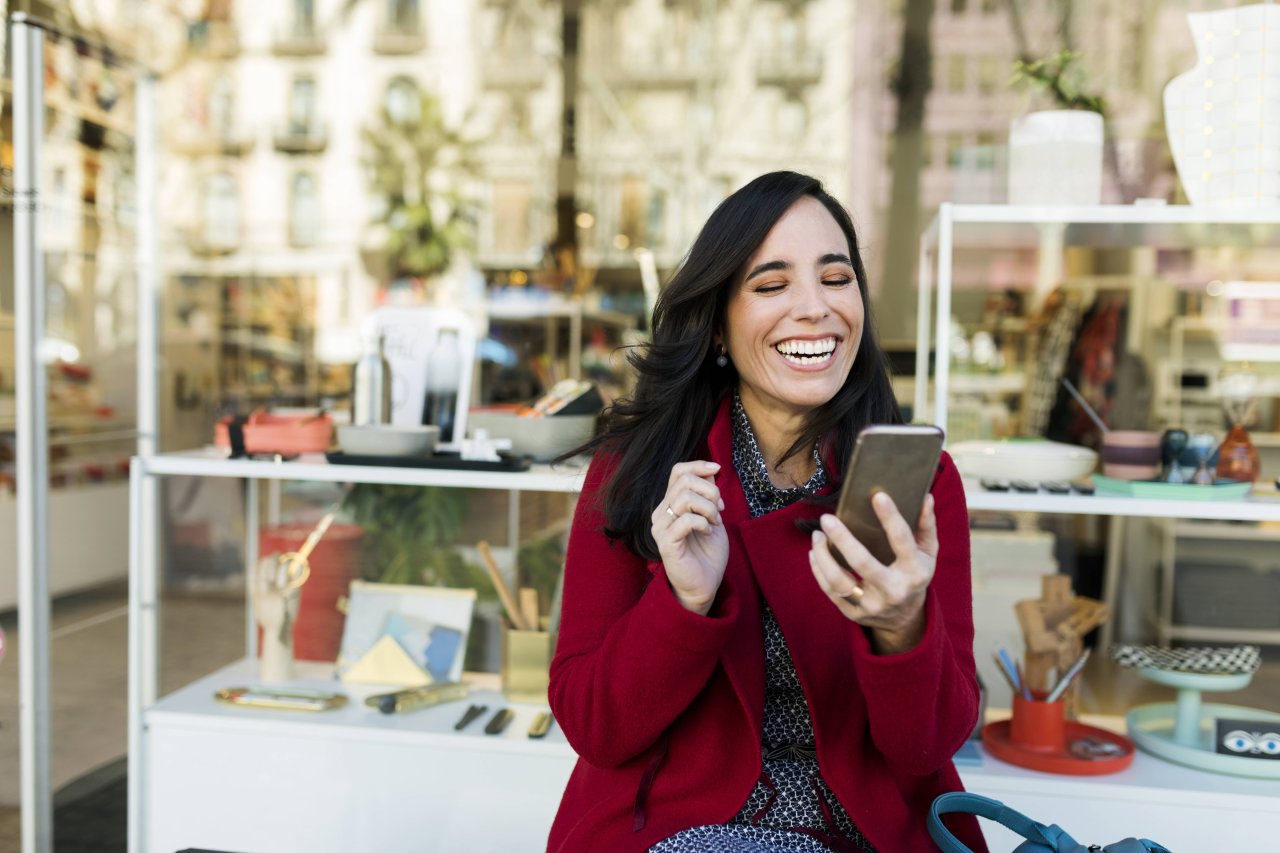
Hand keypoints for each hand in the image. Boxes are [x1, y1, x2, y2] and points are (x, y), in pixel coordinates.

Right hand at [650, 461, 728, 614]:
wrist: (704, 584)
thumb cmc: (707, 553)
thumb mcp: (712, 517)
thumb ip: (708, 495)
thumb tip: (711, 470)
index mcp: (670, 503)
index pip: (678, 471)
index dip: (698, 465)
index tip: (718, 469)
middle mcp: (661, 512)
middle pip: (684, 480)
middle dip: (710, 490)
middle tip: (720, 510)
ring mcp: (661, 527)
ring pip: (685, 498)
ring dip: (708, 508)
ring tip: (715, 522)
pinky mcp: (666, 542)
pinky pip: (686, 520)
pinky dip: (703, 523)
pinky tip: (708, 532)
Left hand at [807, 492, 937, 653]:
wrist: (904, 618)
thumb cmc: (914, 576)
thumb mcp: (928, 553)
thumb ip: (926, 526)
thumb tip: (925, 497)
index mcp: (914, 572)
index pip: (902, 541)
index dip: (890, 517)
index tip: (878, 495)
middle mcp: (893, 591)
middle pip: (862, 563)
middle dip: (842, 538)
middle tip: (826, 518)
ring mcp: (871, 605)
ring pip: (838, 580)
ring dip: (823, 555)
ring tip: (817, 534)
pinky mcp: (853, 613)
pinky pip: (829, 590)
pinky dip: (818, 569)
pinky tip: (814, 552)